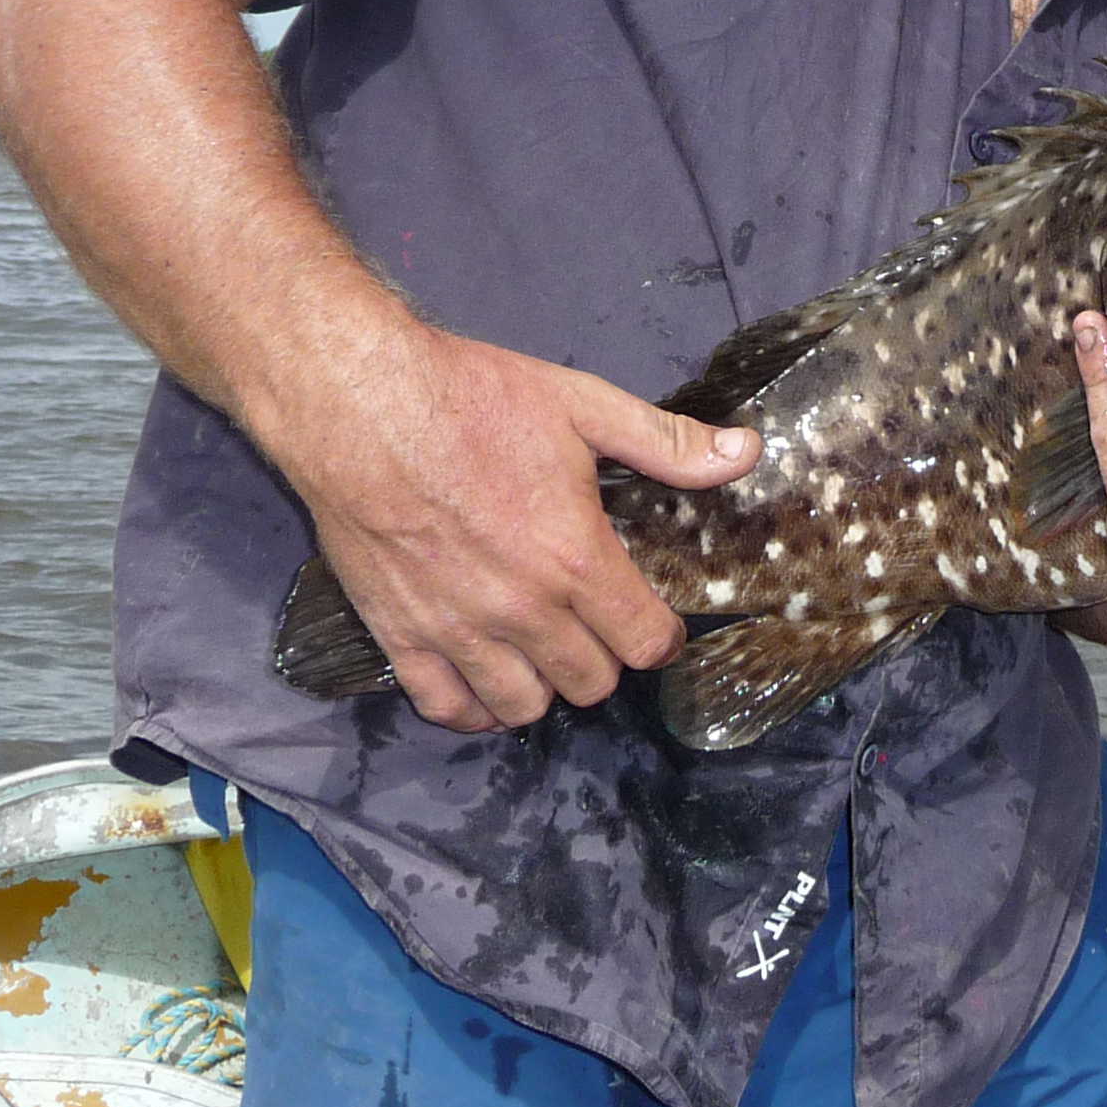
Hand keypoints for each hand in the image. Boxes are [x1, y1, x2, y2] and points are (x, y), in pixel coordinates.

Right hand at [268, 317, 760, 732]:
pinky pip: (448, 708)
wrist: (360, 404)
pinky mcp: (401, 637)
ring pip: (524, 707)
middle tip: (595, 623)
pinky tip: (484, 678)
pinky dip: (473, 705)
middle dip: (605, 657)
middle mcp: (523, 610)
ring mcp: (459, 631)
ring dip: (544, 685)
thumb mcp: (582, 405)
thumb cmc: (471, 398)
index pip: (644, 642)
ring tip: (543, 649)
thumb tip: (746, 453)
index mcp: (576, 558)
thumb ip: (666, 442)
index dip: (660, 636)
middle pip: (591, 682)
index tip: (653, 620)